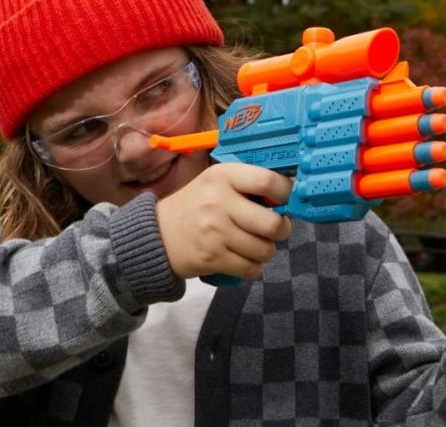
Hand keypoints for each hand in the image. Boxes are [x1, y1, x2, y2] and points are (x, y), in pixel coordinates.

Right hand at [156, 163, 293, 280]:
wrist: (156, 235)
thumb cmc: (196, 206)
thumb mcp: (217, 183)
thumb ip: (248, 185)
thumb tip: (290, 195)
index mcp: (223, 176)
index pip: (268, 182)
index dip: (286, 193)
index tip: (286, 200)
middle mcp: (218, 202)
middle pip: (273, 224)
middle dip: (282, 230)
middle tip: (276, 229)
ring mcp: (214, 232)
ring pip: (264, 250)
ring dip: (266, 251)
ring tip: (254, 244)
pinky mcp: (211, 258)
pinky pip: (251, 268)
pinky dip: (253, 267)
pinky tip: (243, 258)